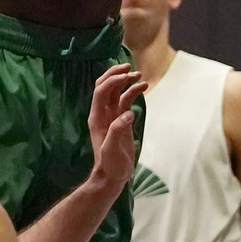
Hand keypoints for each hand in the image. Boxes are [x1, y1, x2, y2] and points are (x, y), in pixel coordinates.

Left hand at [86, 65, 144, 196]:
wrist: (113, 175)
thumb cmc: (110, 164)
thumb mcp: (112, 149)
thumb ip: (118, 130)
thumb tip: (128, 113)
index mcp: (97, 117)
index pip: (101, 92)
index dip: (112, 81)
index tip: (126, 75)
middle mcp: (102, 113)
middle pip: (105, 86)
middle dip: (115, 74)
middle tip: (129, 67)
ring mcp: (112, 115)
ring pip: (117, 91)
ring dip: (126, 81)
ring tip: (140, 76)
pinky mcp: (121, 120)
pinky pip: (126, 101)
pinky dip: (133, 92)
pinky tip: (143, 88)